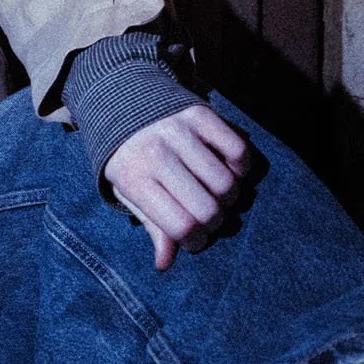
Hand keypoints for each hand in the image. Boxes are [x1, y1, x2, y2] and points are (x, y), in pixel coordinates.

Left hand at [103, 106, 248, 270]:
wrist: (122, 100)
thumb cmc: (129, 157)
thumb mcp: (128, 191)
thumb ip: (151, 225)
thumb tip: (164, 264)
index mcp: (134, 178)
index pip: (180, 225)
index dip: (195, 241)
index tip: (193, 238)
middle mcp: (156, 153)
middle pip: (208, 209)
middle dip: (215, 223)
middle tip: (208, 218)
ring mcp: (179, 132)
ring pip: (226, 183)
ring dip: (230, 198)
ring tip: (218, 195)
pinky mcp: (200, 114)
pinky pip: (238, 150)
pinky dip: (242, 167)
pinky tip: (229, 170)